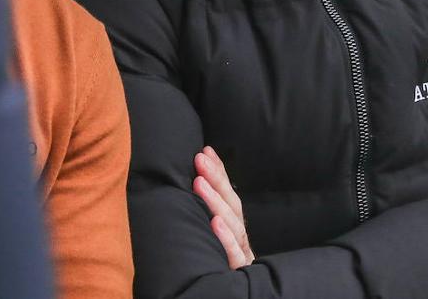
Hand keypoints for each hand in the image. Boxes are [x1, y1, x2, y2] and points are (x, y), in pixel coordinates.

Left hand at [193, 146, 254, 268]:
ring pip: (234, 226)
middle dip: (217, 178)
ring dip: (216, 201)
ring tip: (200, 181)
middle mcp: (241, 242)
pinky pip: (233, 256)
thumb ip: (203, 224)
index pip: (228, 198)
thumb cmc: (214, 274)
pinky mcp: (239, 276)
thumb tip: (186, 193)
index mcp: (233, 233)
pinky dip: (224, 238)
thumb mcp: (208, 246)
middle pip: (233, 206)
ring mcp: (241, 258)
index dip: (220, 173)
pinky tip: (214, 222)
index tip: (206, 149)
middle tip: (199, 157)